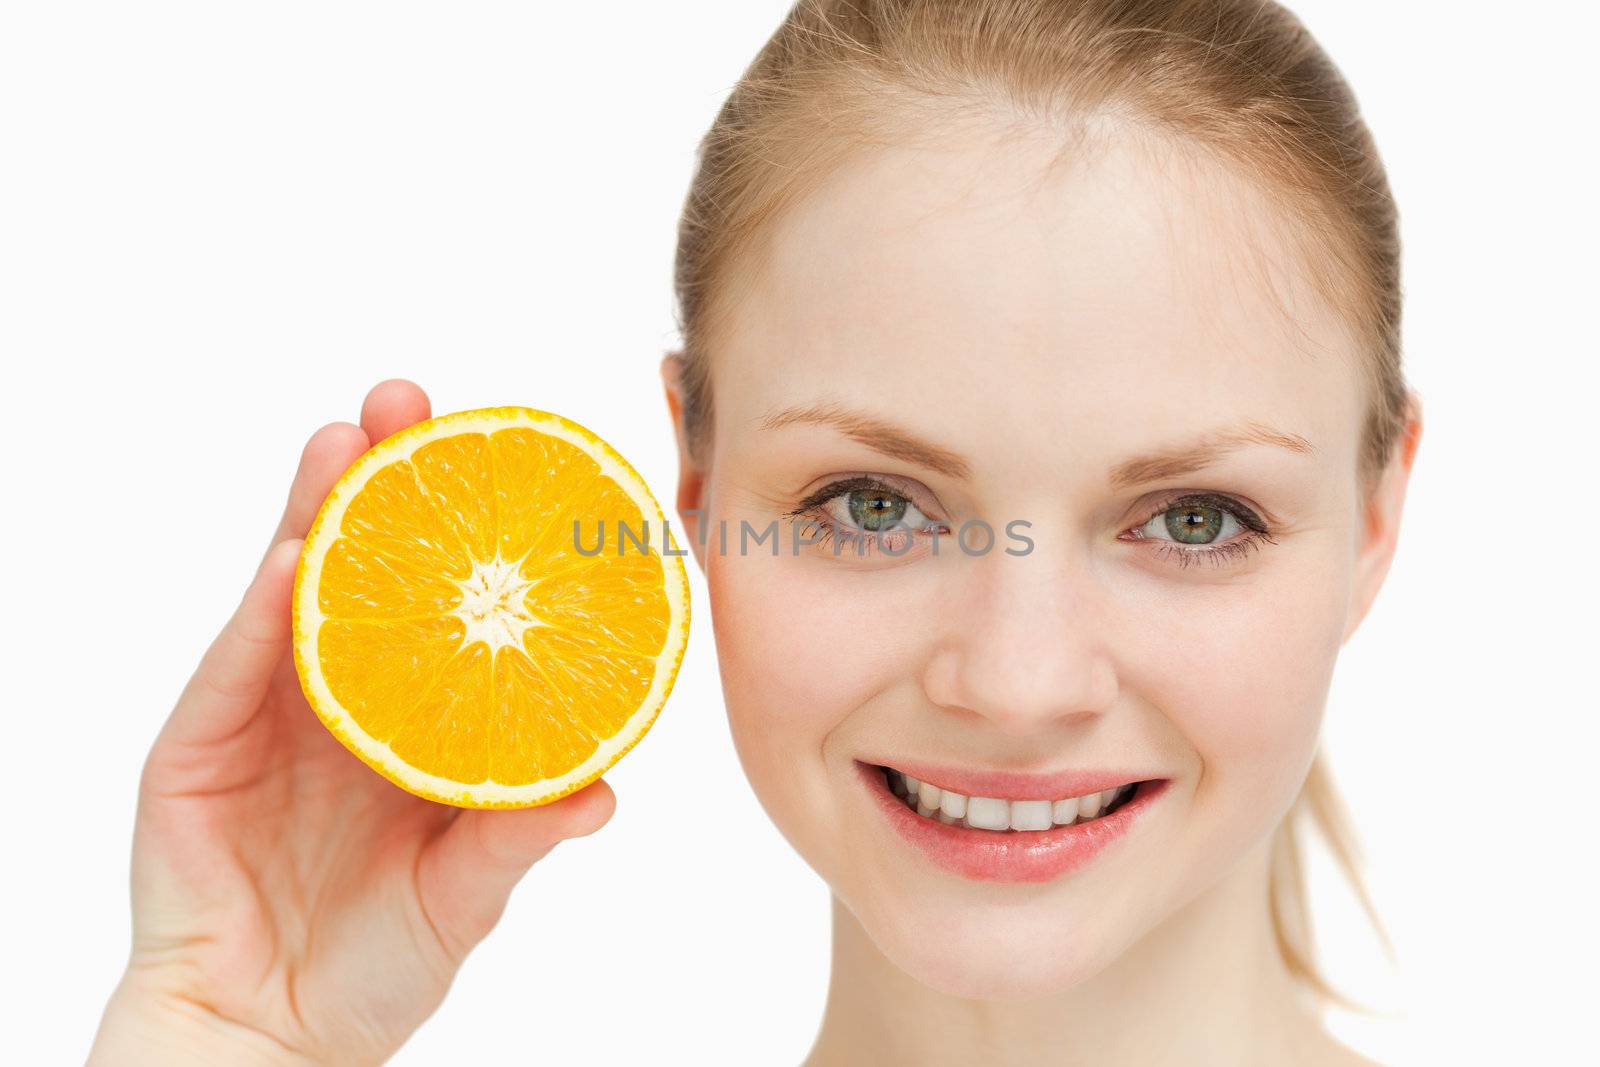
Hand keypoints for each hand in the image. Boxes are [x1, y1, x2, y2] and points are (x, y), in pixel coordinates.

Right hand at [88, 380, 617, 1065]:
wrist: (272, 1037)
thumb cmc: (376, 965)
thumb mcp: (465, 894)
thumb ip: (518, 835)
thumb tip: (605, 791)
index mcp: (405, 715)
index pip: (431, 598)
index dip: (458, 526)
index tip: (504, 453)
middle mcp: (337, 695)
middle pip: (358, 564)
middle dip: (382, 478)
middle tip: (409, 400)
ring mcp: (260, 713)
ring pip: (290, 591)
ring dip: (315, 508)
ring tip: (349, 435)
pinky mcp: (195, 749)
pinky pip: (232, 669)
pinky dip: (259, 615)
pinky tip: (289, 560)